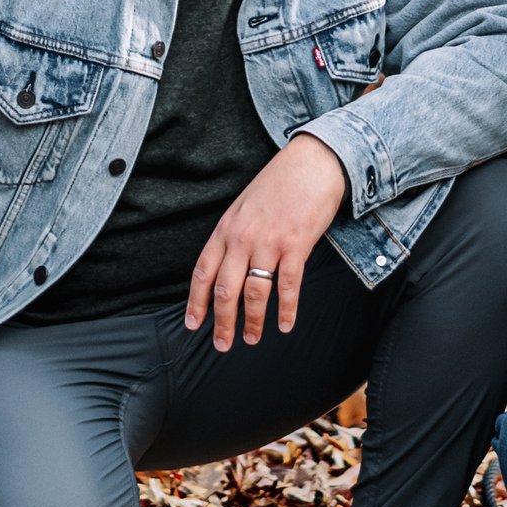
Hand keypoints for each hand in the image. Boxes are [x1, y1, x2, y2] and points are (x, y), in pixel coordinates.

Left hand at [186, 131, 348, 349]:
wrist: (312, 162)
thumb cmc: (279, 184)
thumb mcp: (244, 207)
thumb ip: (233, 236)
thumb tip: (226, 269)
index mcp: (226, 228)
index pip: (203, 272)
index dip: (196, 302)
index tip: (193, 325)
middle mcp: (242, 237)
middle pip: (225, 290)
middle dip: (222, 322)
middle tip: (223, 345)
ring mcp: (269, 242)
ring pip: (254, 292)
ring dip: (253, 322)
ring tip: (253, 339)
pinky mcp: (296, 245)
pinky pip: (288, 286)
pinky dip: (286, 309)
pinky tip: (285, 325)